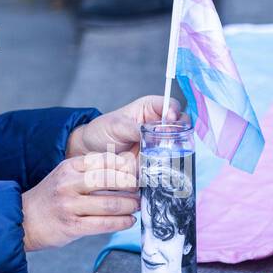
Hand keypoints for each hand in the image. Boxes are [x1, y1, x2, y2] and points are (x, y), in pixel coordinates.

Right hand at [22, 151, 139, 250]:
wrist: (24, 219)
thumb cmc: (50, 198)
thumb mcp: (65, 176)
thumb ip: (89, 172)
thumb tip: (125, 171)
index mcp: (68, 167)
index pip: (103, 160)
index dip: (125, 165)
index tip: (138, 170)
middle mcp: (68, 184)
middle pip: (109, 180)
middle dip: (131, 184)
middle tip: (141, 188)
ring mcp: (70, 206)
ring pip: (110, 204)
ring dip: (129, 205)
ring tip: (136, 205)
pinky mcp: (73, 226)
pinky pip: (104, 224)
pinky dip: (121, 222)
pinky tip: (128, 220)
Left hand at [66, 95, 185, 159]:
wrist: (91, 151)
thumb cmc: (102, 131)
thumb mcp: (116, 126)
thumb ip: (135, 128)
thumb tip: (153, 133)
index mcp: (150, 108)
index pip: (171, 105)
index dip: (174, 111)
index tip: (169, 119)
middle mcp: (158, 125)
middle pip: (181, 127)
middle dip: (178, 134)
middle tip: (167, 141)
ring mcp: (159, 144)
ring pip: (177, 147)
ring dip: (172, 151)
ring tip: (159, 155)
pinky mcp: (156, 160)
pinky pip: (167, 163)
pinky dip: (165, 166)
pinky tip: (156, 167)